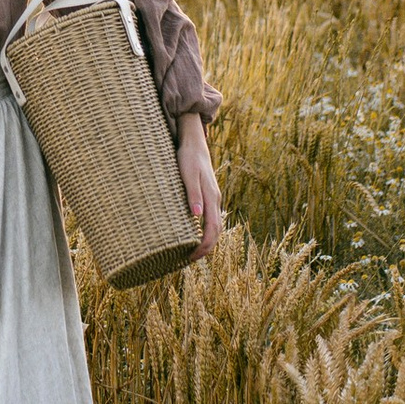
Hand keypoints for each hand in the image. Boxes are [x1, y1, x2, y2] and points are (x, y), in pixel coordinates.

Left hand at [178, 114, 224, 256]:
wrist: (193, 143)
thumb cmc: (188, 158)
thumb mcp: (187, 175)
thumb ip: (193, 194)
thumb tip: (197, 215)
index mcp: (212, 198)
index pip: (212, 230)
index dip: (203, 247)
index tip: (190, 257)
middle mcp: (215, 200)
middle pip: (216, 232)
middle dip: (205, 249)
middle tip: (188, 260)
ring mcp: (213, 199)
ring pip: (215, 226)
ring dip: (206, 241)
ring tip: (190, 252)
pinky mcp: (208, 196)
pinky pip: (211, 219)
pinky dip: (205, 231)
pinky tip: (193, 234)